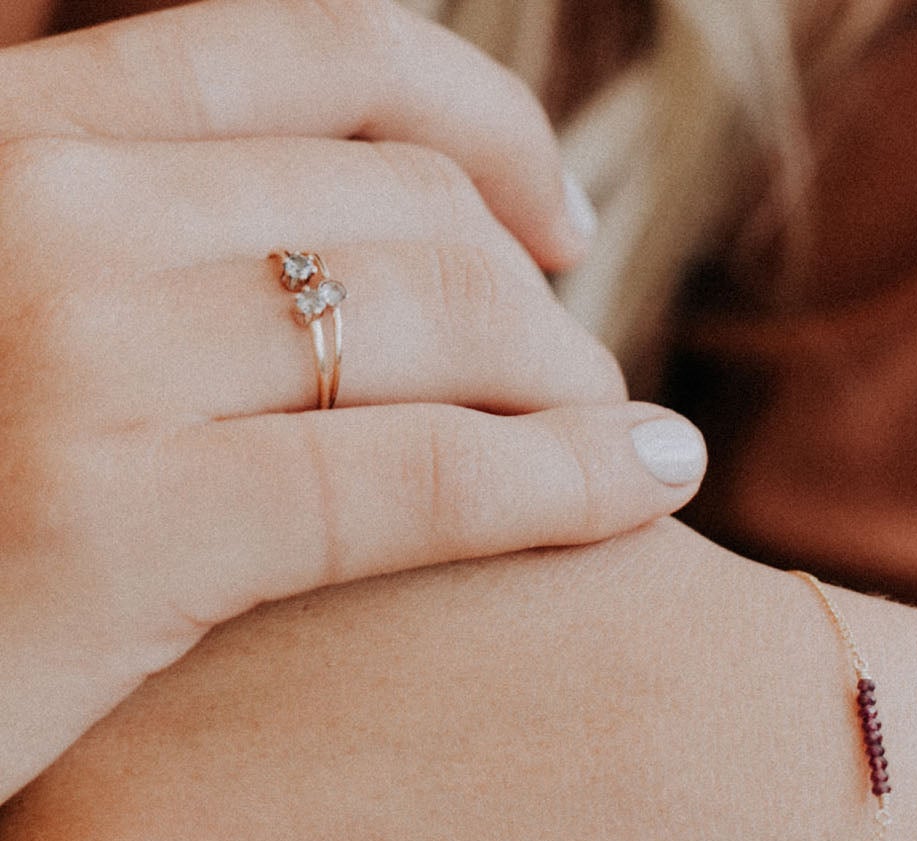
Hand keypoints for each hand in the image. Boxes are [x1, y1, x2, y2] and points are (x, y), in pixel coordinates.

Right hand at [0, 0, 705, 803]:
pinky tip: (654, 484)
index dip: (476, 120)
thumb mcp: (6, 318)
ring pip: (435, 318)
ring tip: (628, 446)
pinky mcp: (112, 518)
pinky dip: (567, 477)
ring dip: (573, 379)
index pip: (303, 49)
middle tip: (593, 385)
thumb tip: (318, 253)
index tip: (558, 223)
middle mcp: (29, 199)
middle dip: (541, 296)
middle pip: (402, 204)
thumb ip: (128, 248)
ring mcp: (66, 348)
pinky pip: (414, 475)